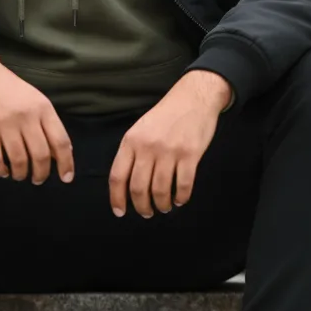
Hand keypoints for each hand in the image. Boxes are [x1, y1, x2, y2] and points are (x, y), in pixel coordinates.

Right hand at [0, 50, 73, 184]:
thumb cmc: (9, 90)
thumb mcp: (35, 100)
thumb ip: (47, 124)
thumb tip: (62, 154)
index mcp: (43, 108)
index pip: (61, 141)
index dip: (66, 163)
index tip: (66, 178)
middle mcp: (26, 116)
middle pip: (41, 155)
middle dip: (41, 174)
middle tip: (37, 179)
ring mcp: (4, 123)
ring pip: (19, 161)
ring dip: (21, 174)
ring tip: (19, 175)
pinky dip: (1, 171)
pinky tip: (3, 170)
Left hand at [109, 71, 230, 217]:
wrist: (193, 98)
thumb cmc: (165, 116)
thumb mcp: (140, 129)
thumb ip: (132, 153)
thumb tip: (126, 184)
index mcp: (131, 141)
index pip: (118, 176)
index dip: (117, 198)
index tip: (120, 211)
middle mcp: (148, 147)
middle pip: (139, 188)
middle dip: (141, 206)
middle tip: (146, 212)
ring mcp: (170, 151)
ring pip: (161, 190)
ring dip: (162, 205)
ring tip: (164, 207)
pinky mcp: (190, 154)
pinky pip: (183, 185)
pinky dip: (181, 197)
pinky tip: (180, 200)